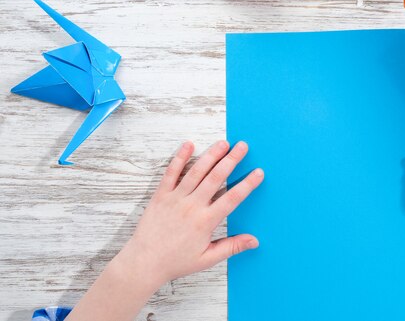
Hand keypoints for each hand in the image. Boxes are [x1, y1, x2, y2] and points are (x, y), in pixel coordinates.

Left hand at [117, 140, 263, 289]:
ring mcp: (175, 198)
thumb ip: (232, 247)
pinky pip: (171, 172)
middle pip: (216, 178)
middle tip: (243, 146)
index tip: (258, 172)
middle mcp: (192, 206)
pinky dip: (179, 157)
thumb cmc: (176, 262)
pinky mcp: (161, 195)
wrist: (144, 262)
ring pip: (196, 171)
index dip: (247, 184)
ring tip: (223, 143)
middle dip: (232, 160)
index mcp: (205, 222)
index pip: (232, 198)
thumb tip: (254, 241)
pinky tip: (188, 144)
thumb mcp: (207, 259)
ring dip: (211, 155)